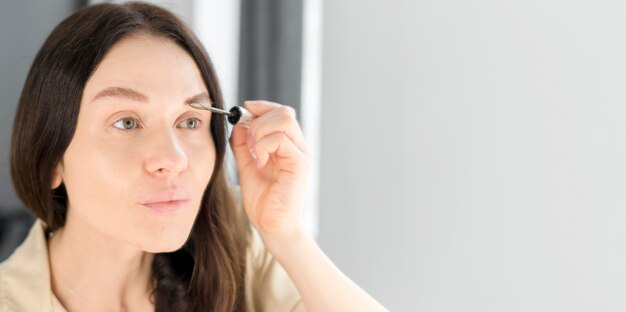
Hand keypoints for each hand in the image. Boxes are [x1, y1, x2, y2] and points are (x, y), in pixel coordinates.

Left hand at [229, 100, 310, 247]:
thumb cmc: (263, 201)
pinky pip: (280, 139)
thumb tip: (238, 123)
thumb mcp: (247, 165)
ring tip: (254, 151)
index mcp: (289, 146)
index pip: (281, 112)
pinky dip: (263, 145)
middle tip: (248, 139)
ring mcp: (301, 155)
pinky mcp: (300, 164)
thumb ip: (243, 145)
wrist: (272, 227)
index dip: (262, 107)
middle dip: (259, 119)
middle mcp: (299, 147)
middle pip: (284, 111)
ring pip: (284, 119)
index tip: (243, 111)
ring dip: (261, 130)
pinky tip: (259, 161)